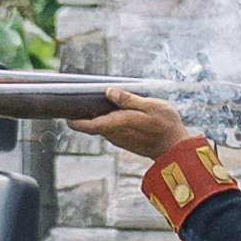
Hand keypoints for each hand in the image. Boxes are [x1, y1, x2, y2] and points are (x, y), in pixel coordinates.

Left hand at [85, 98, 238, 213]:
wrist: (176, 148)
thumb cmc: (166, 125)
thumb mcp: (151, 106)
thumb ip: (129, 100)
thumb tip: (109, 92)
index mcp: (120, 124)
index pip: (91, 125)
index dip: (76, 121)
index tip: (64, 114)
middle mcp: (116, 134)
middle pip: (93, 125)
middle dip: (83, 114)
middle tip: (76, 98)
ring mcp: (119, 139)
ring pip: (101, 127)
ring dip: (95, 116)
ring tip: (92, 99)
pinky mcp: (124, 140)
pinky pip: (109, 129)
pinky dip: (106, 120)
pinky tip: (110, 109)